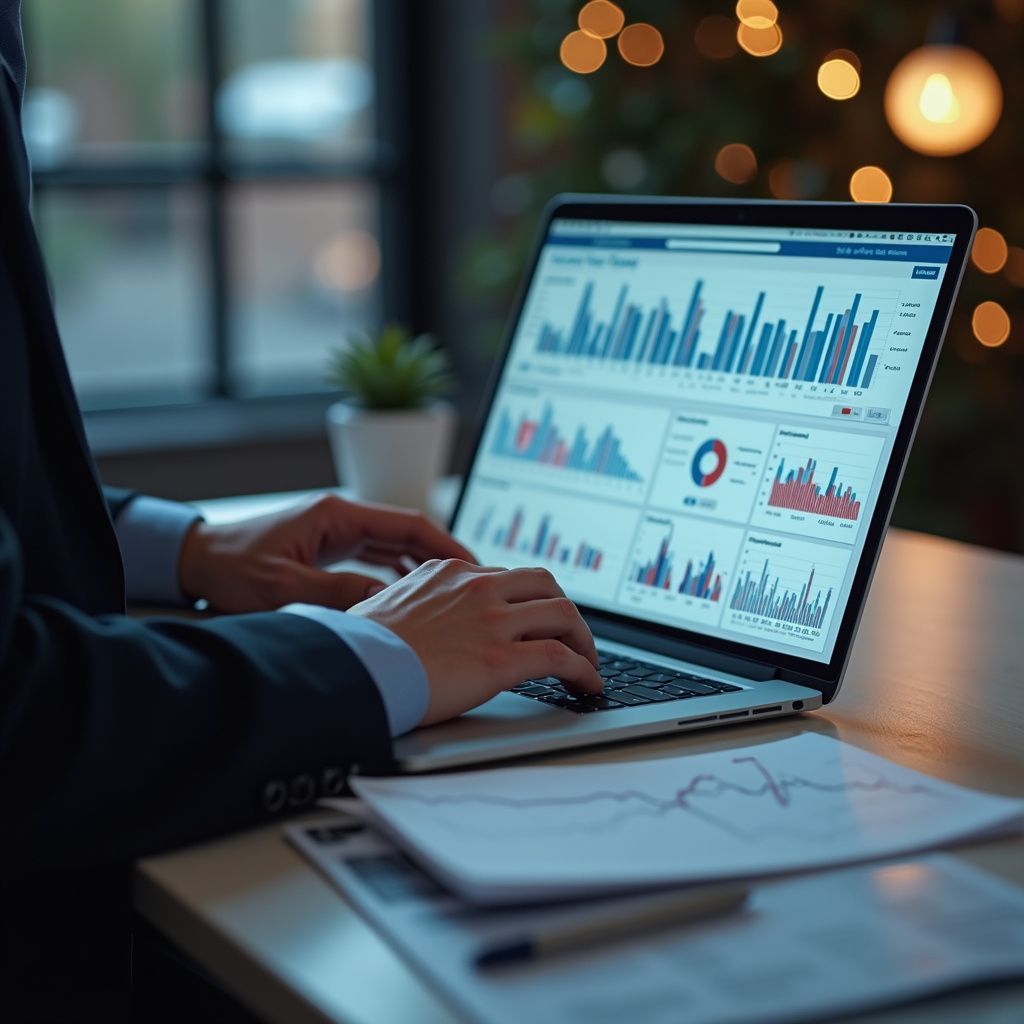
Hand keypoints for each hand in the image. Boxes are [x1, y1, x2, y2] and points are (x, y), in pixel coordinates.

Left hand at [178, 494, 475, 612]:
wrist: (195, 562)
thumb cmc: (230, 568)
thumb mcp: (283, 587)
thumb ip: (337, 594)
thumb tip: (387, 605)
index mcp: (337, 514)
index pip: (407, 523)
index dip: (445, 544)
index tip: (472, 566)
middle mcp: (342, 518)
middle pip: (408, 534)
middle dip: (443, 557)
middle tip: (474, 583)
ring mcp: (337, 533)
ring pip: (396, 547)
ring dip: (425, 566)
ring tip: (455, 592)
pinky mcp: (330, 550)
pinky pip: (377, 558)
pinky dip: (400, 573)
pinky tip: (416, 592)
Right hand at [348, 559, 603, 726]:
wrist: (349, 671)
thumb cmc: (355, 649)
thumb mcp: (384, 608)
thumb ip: (414, 607)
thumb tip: (416, 626)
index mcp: (448, 572)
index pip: (505, 576)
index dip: (527, 600)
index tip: (534, 619)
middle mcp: (476, 587)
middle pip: (545, 585)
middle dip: (563, 610)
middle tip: (569, 636)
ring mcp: (492, 620)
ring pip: (564, 615)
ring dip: (583, 640)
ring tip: (587, 663)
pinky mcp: (502, 658)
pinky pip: (561, 657)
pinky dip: (584, 670)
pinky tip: (587, 685)